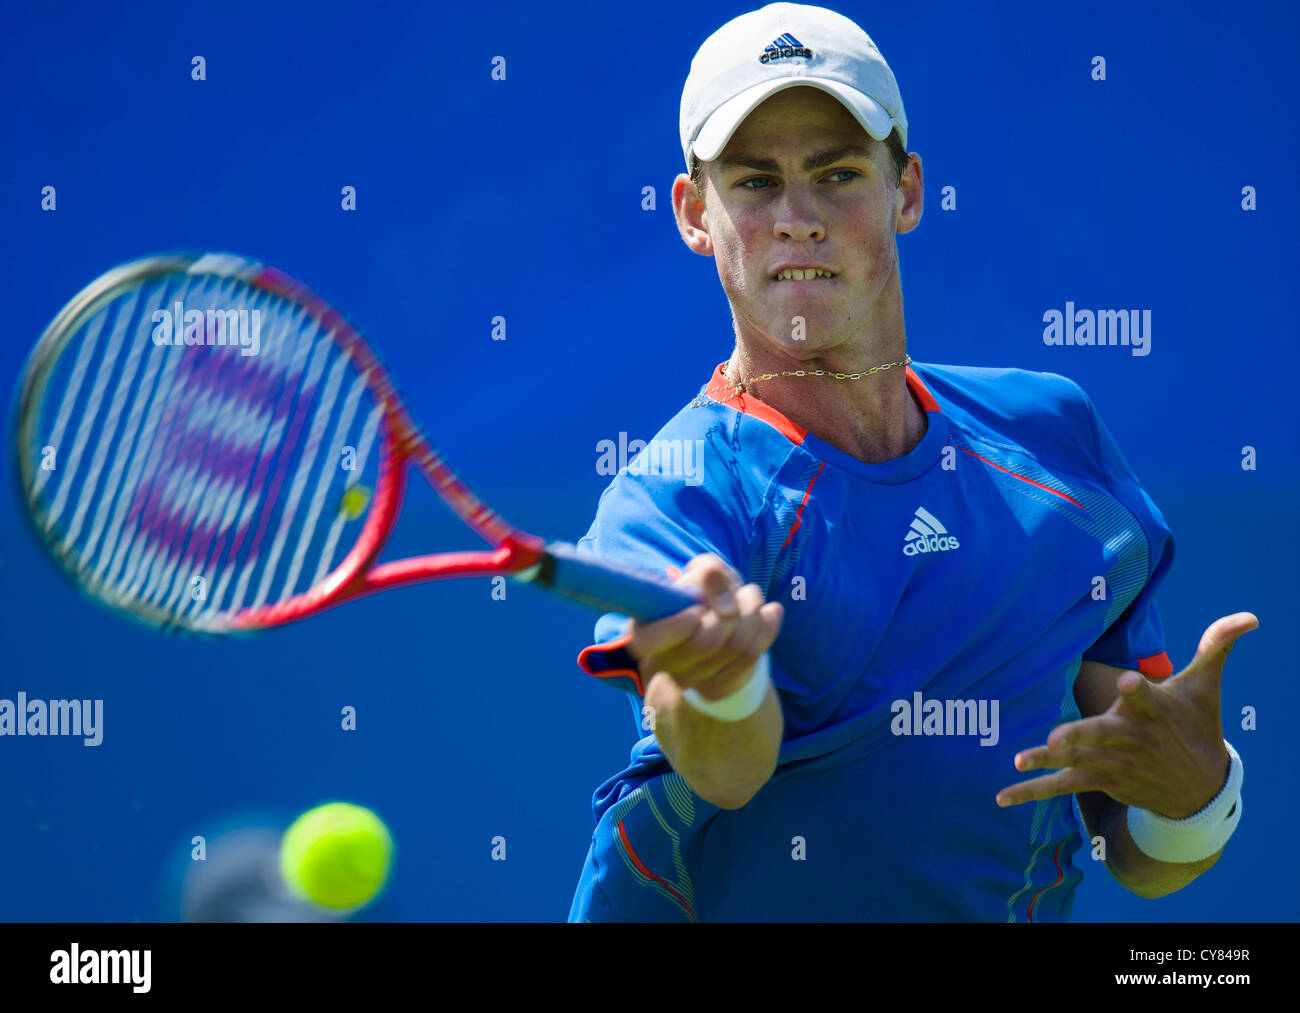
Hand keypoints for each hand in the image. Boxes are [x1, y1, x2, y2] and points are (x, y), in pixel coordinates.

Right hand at [627, 553, 782, 701]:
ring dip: (753, 615)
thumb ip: (710, 573)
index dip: (682, 623)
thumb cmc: (703, 594)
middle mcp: (660, 664)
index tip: (700, 608)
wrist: (721, 622)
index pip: (650, 641)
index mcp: (643, 633)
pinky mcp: (717, 690)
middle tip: (742, 593)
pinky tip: (769, 614)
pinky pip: (751, 659)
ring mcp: (688, 682)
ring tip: (753, 597)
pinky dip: (767, 630)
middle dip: (735, 610)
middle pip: (705, 643)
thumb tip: (728, 607)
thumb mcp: (703, 572)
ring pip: (734, 650)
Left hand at [995, 612, 1257, 816]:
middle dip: (1080, 735)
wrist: (1202, 790)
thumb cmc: (1197, 725)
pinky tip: (1001, 796)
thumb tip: (1250, 616)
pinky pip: (1062, 787)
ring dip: (1047, 764)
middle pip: (1102, 733)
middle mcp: (1131, 738)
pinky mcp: (1101, 780)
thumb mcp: (1205, 686)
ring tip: (1020, 760)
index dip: (1139, 689)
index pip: (1147, 696)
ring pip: (1077, 762)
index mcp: (1153, 711)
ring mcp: (1113, 762)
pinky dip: (1032, 792)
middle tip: (1056, 739)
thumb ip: (1215, 646)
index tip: (1129, 680)